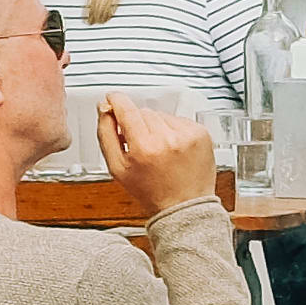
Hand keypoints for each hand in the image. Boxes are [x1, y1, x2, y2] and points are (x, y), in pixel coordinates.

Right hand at [95, 93, 217, 200]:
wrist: (183, 206)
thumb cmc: (151, 192)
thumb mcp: (117, 169)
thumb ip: (106, 135)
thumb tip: (105, 110)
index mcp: (144, 147)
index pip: (126, 109)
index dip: (116, 101)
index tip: (113, 99)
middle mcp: (167, 138)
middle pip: (143, 112)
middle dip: (138, 124)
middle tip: (140, 144)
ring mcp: (187, 135)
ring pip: (161, 114)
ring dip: (156, 127)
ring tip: (159, 149)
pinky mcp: (201, 133)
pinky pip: (179, 120)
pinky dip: (173, 130)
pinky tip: (173, 148)